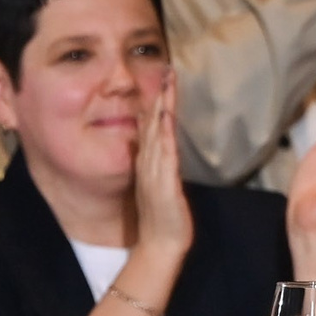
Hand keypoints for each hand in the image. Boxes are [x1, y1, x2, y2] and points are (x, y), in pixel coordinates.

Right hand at [133, 77, 193, 265]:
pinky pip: (163, 155)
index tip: (161, 80)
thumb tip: (162, 148)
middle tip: (164, 70)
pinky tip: (165, 119)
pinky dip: (164, 135)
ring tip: (165, 85)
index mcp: (149, 164)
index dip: (156, 103)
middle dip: (158, 97)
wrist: (160, 245)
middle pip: (153, 124)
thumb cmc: (164, 219)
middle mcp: (149, 164)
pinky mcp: (164, 184)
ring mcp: (155, 173)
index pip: (151, 127)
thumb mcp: (160, 186)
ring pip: (157, 134)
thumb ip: (159, 166)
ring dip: (160, 108)